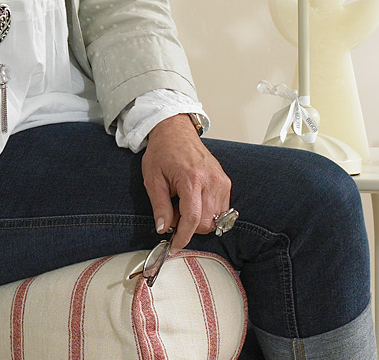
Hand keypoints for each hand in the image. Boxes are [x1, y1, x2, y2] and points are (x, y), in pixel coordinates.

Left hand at [141, 114, 230, 252]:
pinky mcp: (226, 182)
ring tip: (182, 204)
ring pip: (216, 219)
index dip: (184, 237)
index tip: (175, 247)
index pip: (193, 219)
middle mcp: (211, 181)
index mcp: (191, 179)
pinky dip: (208, 212)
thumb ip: (160, 207)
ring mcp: (221, 181)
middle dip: (189, 227)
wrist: (175, 131)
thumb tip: (163, 229)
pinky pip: (222, 209)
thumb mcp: (152, 179)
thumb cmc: (162, 152)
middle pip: (206, 223)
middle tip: (172, 215)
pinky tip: (194, 201)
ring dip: (199, 220)